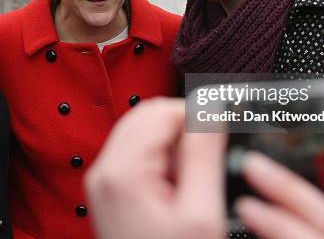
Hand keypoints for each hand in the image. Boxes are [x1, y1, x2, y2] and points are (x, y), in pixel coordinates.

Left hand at [85, 97, 226, 238]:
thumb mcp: (199, 214)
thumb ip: (203, 155)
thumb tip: (211, 110)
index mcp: (122, 171)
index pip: (160, 111)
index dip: (194, 116)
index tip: (218, 133)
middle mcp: (105, 171)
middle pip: (148, 117)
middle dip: (182, 129)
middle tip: (206, 160)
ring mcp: (106, 181)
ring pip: (144, 133)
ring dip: (173, 146)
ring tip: (192, 180)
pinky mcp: (112, 191)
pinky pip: (138, 156)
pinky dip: (163, 162)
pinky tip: (178, 189)